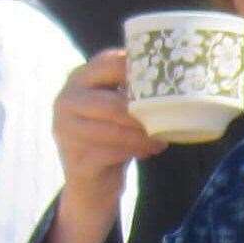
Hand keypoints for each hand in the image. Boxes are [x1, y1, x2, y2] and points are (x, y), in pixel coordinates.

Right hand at [40, 49, 164, 242]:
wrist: (90, 179)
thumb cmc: (110, 133)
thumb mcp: (115, 105)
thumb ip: (131, 87)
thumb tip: (178, 73)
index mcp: (78, 78)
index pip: (109, 62)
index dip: (139, 70)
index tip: (165, 80)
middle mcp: (66, 100)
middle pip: (112, 103)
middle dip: (144, 113)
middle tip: (167, 118)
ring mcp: (65, 130)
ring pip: (114, 130)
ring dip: (144, 135)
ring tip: (162, 137)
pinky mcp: (75, 158)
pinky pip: (113, 152)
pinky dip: (137, 151)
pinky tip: (150, 151)